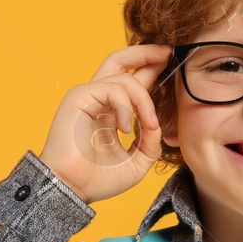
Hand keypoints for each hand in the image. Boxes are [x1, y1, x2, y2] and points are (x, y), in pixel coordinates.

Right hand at [37, 44, 171, 205]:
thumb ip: (151, 142)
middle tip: (167, 52)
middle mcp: (97, 100)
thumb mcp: (137, 162)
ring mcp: (87, 96)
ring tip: (149, 123)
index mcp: (109, 112)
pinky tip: (126, 128)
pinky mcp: (79, 97)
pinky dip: (126, 106)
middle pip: (119, 61)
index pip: (131, 82)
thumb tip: (156, 123)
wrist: (72, 189)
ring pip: (123, 77)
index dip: (150, 70)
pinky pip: (112, 88)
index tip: (170, 62)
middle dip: (145, 54)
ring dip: (144, 99)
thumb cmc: (97, 179)